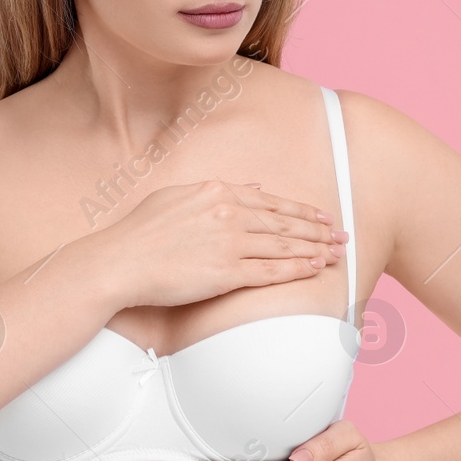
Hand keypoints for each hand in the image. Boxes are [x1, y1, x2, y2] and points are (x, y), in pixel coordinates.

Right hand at [83, 180, 345, 308]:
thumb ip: (214, 190)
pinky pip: (272, 271)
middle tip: (340, 234)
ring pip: (284, 245)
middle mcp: (228, 213)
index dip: (299, 210)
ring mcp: (229, 243)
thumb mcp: (176, 197)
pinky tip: (315, 269)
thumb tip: (251, 188)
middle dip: (316, 229)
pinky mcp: (226, 272)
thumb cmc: (139, 233)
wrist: (120, 262)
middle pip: (283, 222)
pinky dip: (298, 269)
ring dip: (314, 249)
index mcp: (216, 191)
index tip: (320, 216)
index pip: (269, 201)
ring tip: (336, 253)